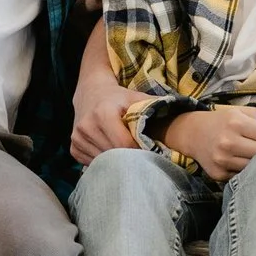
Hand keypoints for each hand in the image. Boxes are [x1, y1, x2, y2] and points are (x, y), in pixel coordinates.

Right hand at [72, 19, 142, 163]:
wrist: (90, 91)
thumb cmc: (119, 96)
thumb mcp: (136, 97)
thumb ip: (155, 107)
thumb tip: (181, 116)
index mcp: (103, 114)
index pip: (125, 144)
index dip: (140, 152)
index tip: (151, 155)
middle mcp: (87, 127)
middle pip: (114, 155)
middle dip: (130, 160)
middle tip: (144, 163)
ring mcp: (77, 138)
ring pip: (103, 162)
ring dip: (117, 163)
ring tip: (129, 160)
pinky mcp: (74, 147)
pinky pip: (92, 163)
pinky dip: (104, 163)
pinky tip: (112, 155)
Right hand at [161, 108, 255, 181]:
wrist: (193, 133)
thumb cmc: (224, 121)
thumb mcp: (240, 112)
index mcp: (236, 123)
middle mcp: (228, 142)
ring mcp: (222, 160)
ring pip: (254, 167)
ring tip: (251, 155)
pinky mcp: (218, 174)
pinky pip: (241, 176)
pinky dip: (244, 172)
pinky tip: (239, 163)